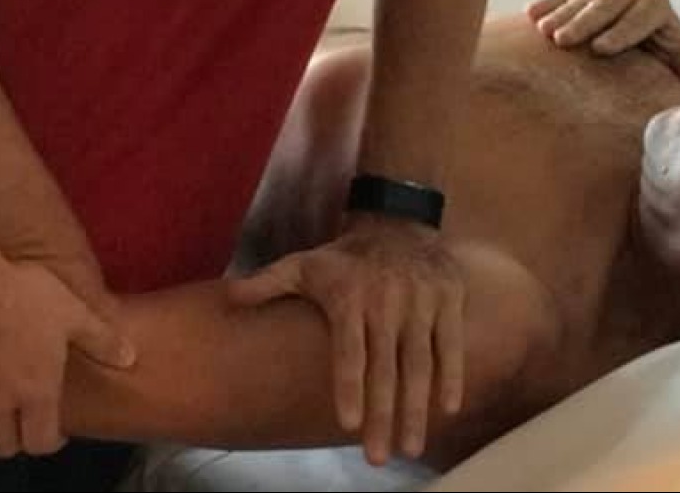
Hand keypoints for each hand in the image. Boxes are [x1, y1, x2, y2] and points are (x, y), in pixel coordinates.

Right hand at [0, 246, 134, 457]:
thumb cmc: (29, 297)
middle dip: (19, 438)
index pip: (41, 444)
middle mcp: (1, 403)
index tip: (58, 429)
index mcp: (36, 391)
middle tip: (28, 417)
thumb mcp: (75, 312)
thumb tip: (129, 358)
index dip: (52, 442)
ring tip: (2, 405)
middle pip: (6, 446)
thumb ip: (102, 340)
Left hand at [226, 217, 462, 465]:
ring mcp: (421, 300)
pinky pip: (450, 342)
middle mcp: (387, 300)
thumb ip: (268, 283)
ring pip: (419, 361)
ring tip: (411, 447)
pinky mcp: (448, 298)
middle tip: (377, 459)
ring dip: (416, 406)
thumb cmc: (345, 258)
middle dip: (383, 415)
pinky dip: (451, 375)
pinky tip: (447, 408)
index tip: (349, 424)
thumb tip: (227, 298)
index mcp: (350, 296)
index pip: (349, 349)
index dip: (350, 385)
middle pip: (385, 366)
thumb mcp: (305, 264)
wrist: (398, 221)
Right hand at [528, 0, 679, 90]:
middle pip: (609, 3)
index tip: (601, 49)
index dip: (623, 32)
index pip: (642, 15)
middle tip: (563, 40)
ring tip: (543, 31)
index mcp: (658, 7)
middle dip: (585, 21)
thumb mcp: (679, 64)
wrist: (649, 43)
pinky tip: (529, 13)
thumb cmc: (665, 58)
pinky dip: (549, 4)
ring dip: (562, 14)